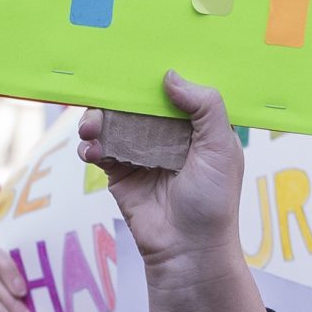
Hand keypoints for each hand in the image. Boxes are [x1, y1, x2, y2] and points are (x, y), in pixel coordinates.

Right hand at [80, 72, 265, 311]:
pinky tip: (91, 152)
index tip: (136, 60)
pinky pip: (99, 151)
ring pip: (113, 124)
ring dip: (97, 121)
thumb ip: (205, 106)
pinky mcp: (119, 174)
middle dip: (118, 98)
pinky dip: (90, 147)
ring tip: (91, 128)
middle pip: (137, 105)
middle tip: (104, 95)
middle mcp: (167, 137)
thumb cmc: (213, 201)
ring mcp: (141, 155)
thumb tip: (170, 76)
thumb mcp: (221, 148)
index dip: (156, 77)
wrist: (188, 251)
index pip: (174, 92)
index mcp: (196, 128)